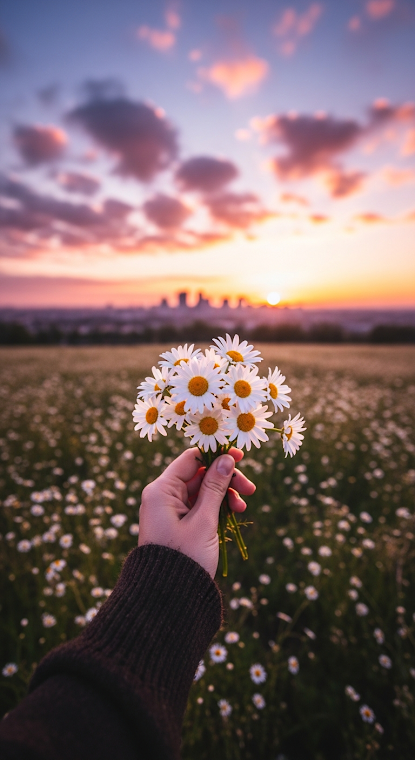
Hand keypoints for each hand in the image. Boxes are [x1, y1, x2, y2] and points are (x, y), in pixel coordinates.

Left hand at [138, 448, 255, 576]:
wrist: (168, 597)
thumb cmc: (185, 557)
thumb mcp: (204, 520)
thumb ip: (215, 487)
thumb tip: (226, 459)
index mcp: (161, 490)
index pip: (191, 459)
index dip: (216, 455)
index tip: (240, 457)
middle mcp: (162, 496)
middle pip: (199, 474)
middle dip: (225, 479)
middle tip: (249, 489)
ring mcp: (170, 510)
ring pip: (202, 490)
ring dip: (224, 494)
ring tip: (242, 507)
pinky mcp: (178, 523)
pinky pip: (200, 506)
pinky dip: (217, 507)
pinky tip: (234, 514)